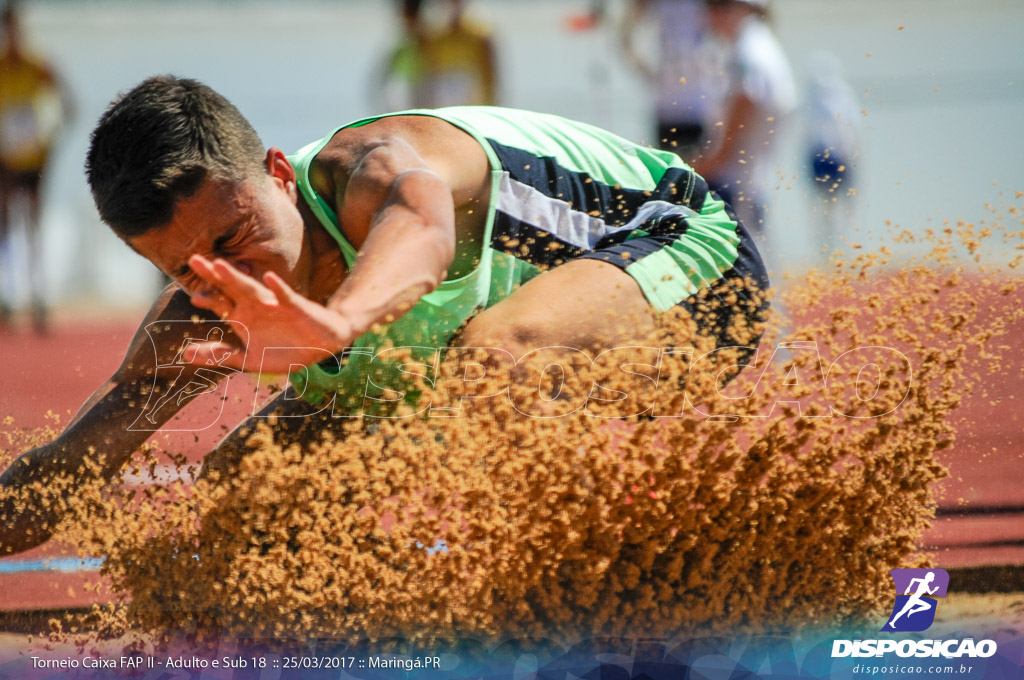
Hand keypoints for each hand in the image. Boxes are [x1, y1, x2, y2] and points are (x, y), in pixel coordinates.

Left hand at [185, 255, 355, 373]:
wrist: (322, 347)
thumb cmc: (285, 351)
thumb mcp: (249, 359)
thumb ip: (219, 355)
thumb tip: (184, 353)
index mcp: (243, 317)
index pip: (220, 303)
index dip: (208, 298)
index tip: (195, 297)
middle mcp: (255, 307)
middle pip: (230, 288)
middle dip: (213, 276)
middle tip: (194, 260)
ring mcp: (274, 305)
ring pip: (252, 288)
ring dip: (237, 277)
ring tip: (221, 265)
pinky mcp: (296, 307)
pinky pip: (285, 295)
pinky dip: (278, 288)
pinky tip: (270, 277)